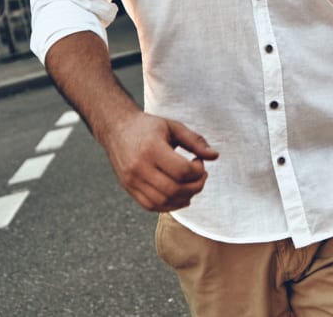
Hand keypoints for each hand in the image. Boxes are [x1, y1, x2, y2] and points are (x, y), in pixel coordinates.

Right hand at [103, 111, 219, 211]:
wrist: (116, 128)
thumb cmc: (149, 126)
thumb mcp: (174, 127)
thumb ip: (195, 141)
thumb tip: (215, 156)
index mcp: (151, 149)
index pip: (181, 171)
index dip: (197, 170)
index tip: (199, 161)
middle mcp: (139, 167)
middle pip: (174, 189)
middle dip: (195, 186)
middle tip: (201, 175)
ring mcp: (131, 180)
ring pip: (163, 201)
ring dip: (184, 198)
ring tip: (191, 184)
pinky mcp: (128, 188)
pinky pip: (151, 206)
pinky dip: (169, 205)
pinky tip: (180, 195)